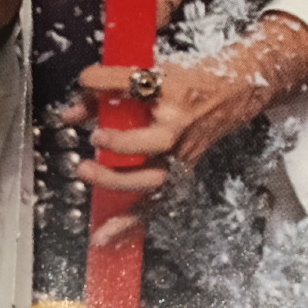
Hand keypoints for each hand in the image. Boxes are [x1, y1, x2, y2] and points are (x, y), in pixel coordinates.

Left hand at [62, 12, 307, 242]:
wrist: (236, 92)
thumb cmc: (191, 79)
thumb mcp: (155, 72)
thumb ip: (107, 90)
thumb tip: (70, 115)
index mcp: (173, 88)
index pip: (135, 81)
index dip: (104, 80)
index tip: (86, 81)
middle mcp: (180, 123)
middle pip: (154, 141)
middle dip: (123, 143)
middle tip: (95, 138)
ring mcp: (182, 151)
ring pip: (154, 176)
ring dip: (118, 179)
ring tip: (86, 171)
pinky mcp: (182, 170)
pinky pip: (155, 200)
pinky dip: (128, 220)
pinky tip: (103, 235)